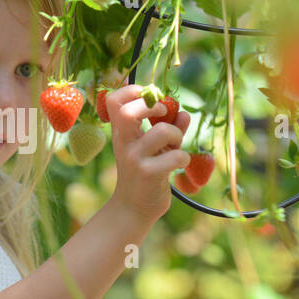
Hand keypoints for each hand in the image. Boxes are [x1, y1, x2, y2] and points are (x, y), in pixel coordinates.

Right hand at [104, 83, 190, 224]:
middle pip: (127, 111)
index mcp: (122, 132)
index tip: (150, 97)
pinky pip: (175, 156)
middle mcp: (124, 143)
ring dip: (176, 135)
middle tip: (163, 115)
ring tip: (176, 146)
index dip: (132, 90)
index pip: (114, 100)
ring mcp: (135, 158)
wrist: (133, 208)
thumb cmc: (145, 174)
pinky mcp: (149, 174)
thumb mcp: (154, 148)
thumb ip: (169, 129)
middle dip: (152, 106)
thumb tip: (184, 113)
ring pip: (161, 132)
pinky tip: (180, 164)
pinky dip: (183, 157)